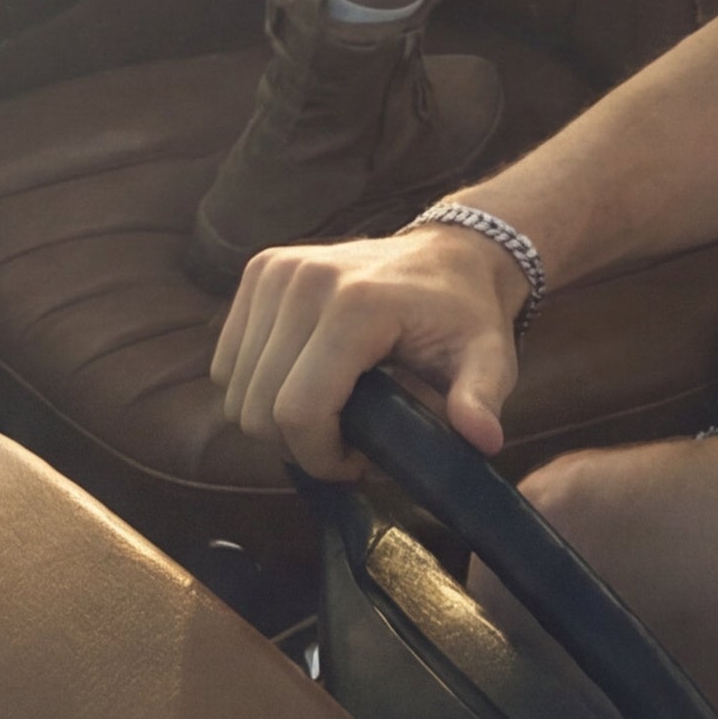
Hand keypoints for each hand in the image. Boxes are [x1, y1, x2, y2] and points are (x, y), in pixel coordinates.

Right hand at [211, 219, 525, 476]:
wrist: (451, 253)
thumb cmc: (466, 315)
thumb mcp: (488, 358)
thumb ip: (482, 398)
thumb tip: (483, 439)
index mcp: (357, 304)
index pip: (298, 411)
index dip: (320, 458)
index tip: (358, 465)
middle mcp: (305, 280)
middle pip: (259, 407)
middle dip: (301, 444)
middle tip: (348, 443)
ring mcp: (276, 270)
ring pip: (237, 389)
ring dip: (277, 417)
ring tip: (331, 412)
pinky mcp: (260, 270)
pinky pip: (229, 360)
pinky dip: (258, 386)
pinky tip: (305, 381)